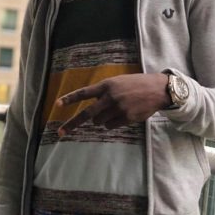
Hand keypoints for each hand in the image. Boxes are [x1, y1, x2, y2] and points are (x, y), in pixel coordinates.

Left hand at [56, 73, 170, 135]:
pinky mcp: (126, 118)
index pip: (84, 93)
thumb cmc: (136, 85)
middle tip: (60, 132)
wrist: (157, 89)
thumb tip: (92, 112)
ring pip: (99, 122)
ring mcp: (118, 108)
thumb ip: (104, 92)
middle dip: (72, 124)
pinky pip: (110, 127)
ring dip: (101, 120)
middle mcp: (110, 97)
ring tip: (114, 111)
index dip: (70, 98)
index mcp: (107, 85)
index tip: (57, 104)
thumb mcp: (118, 82)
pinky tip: (123, 115)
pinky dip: (112, 124)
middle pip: (87, 114)